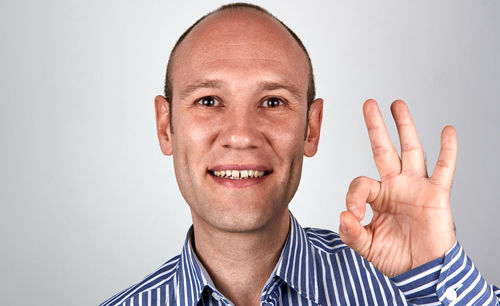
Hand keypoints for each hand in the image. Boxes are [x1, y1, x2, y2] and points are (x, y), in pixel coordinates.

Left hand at [339, 99, 456, 276]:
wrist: (422, 271)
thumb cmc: (395, 257)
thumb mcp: (366, 246)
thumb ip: (352, 233)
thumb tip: (343, 216)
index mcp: (378, 196)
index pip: (361, 184)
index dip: (353, 197)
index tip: (353, 215)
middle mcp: (396, 185)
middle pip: (384, 150)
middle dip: (376, 127)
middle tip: (368, 104)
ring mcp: (416, 187)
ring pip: (411, 151)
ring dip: (405, 127)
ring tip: (397, 105)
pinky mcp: (436, 194)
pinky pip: (444, 169)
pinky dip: (448, 150)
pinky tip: (447, 131)